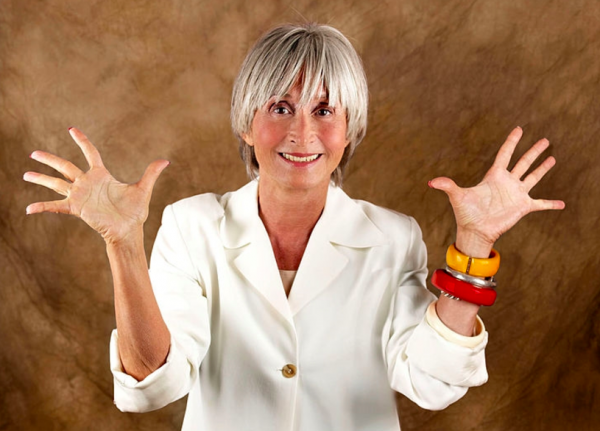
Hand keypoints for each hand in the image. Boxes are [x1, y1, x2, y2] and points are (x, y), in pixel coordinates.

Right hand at [24, 127, 169, 244]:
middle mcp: (87, 183)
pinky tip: (29, 209)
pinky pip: (56, 206)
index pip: (90, 153)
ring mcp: (80, 196)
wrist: (129, 230)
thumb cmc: (135, 212)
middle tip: (33, 153)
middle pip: (65, 166)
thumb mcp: (143, 189)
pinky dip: (43, 207)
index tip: (71, 129)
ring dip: (41, 179)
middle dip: (49, 159)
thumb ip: (151, 173)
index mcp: (102, 175)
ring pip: (57, 183)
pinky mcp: (77, 208)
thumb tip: (166, 160)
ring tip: (25, 174)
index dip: (82, 141)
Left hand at [429, 127, 564, 251]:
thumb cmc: (466, 214)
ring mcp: (516, 194)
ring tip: (553, 158)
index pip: (505, 154)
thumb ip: (447, 185)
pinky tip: (562, 204)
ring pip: (533, 177)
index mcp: (494, 176)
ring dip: (543, 168)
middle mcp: (507, 183)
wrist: (475, 231)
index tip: (519, 129)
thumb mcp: (457, 196)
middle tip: (545, 140)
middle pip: (523, 162)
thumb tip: (431, 182)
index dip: (511, 141)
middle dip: (534, 151)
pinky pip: (540, 204)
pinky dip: (551, 204)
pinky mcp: (522, 207)